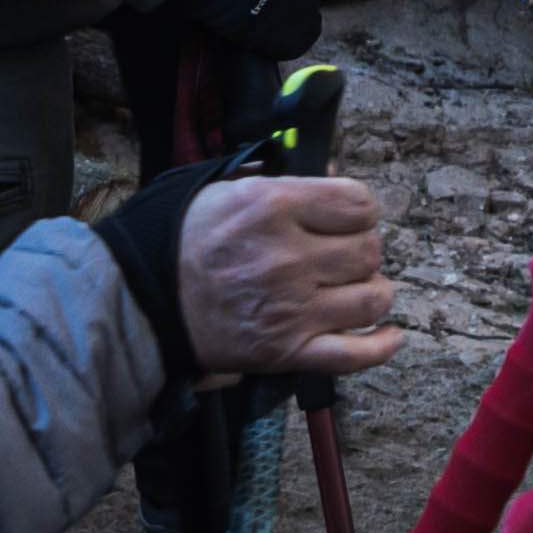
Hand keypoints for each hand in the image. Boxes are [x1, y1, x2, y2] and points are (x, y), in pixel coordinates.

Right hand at [167, 171, 402, 382]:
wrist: (143, 301)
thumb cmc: (185, 241)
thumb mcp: (225, 189)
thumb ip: (283, 181)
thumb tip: (331, 177)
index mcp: (273, 207)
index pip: (359, 204)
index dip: (359, 211)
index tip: (347, 219)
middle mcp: (289, 257)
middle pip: (369, 251)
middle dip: (362, 250)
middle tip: (342, 255)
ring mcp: (292, 309)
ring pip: (372, 298)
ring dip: (372, 291)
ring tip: (354, 289)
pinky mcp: (288, 352)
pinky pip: (356, 354)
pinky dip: (382, 346)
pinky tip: (390, 334)